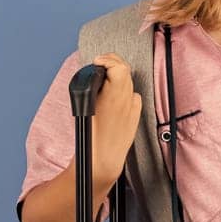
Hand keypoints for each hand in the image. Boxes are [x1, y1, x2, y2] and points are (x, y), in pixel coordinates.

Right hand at [90, 53, 142, 183]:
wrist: (103, 161)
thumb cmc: (91, 139)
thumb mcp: (85, 108)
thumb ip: (93, 89)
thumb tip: (96, 75)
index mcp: (114, 96)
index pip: (119, 67)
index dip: (108, 60)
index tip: (97, 62)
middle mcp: (126, 100)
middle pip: (125, 71)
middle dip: (113, 64)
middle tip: (100, 65)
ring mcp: (132, 108)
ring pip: (130, 83)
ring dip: (119, 77)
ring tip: (106, 78)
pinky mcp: (135, 116)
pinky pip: (134, 96)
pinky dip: (126, 92)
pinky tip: (116, 96)